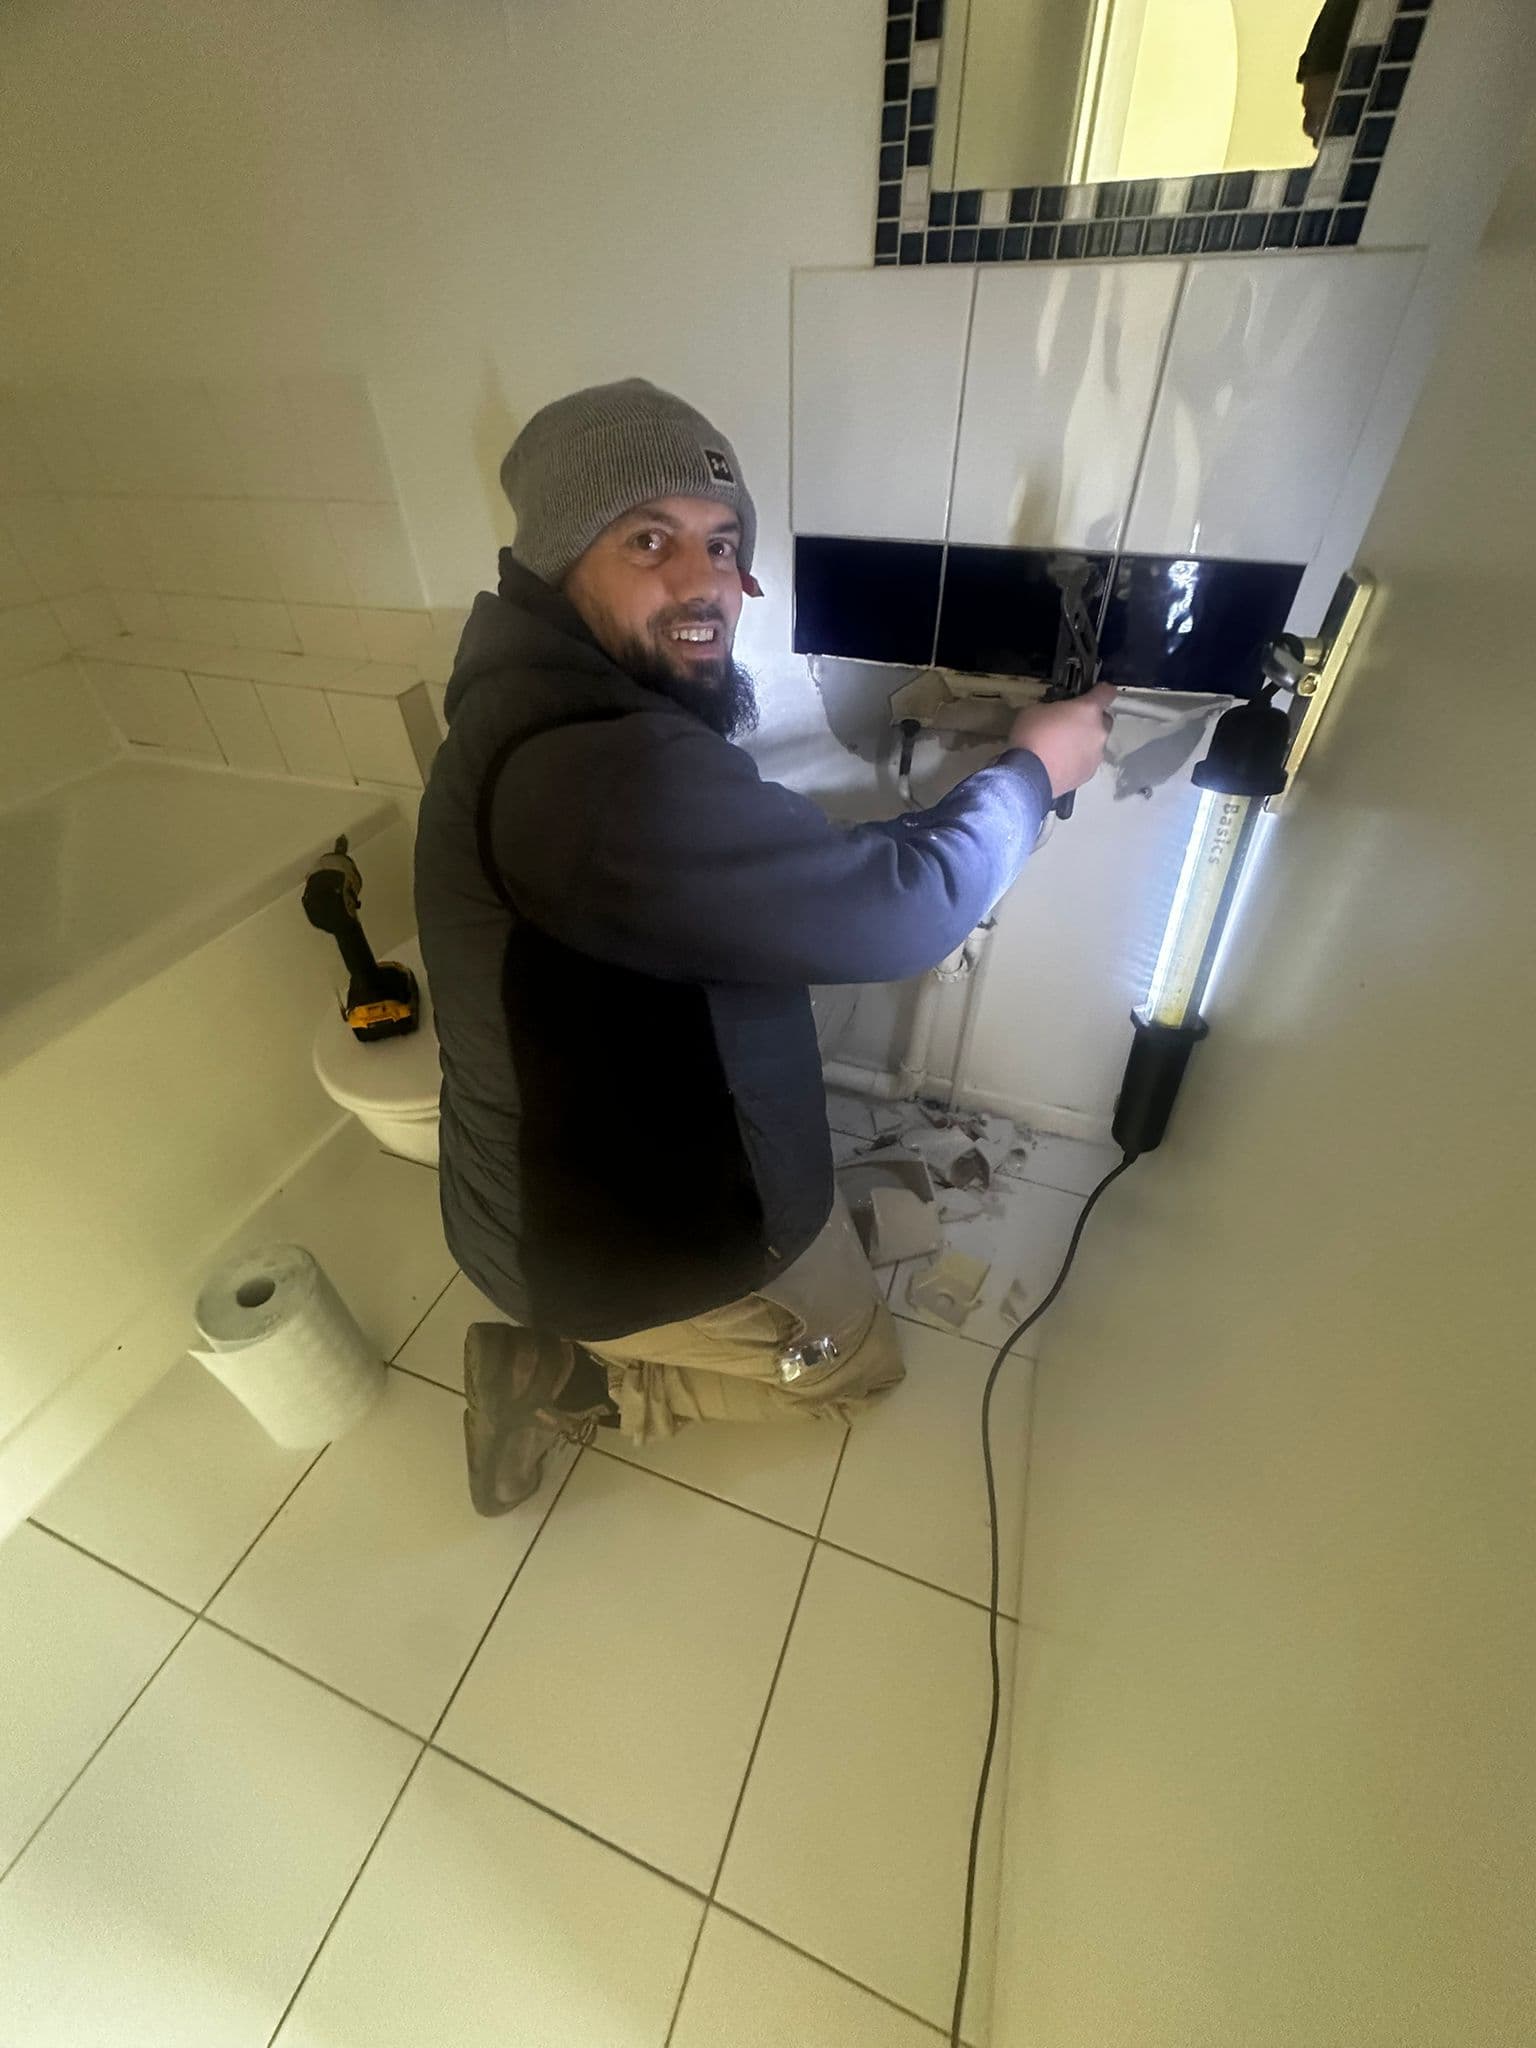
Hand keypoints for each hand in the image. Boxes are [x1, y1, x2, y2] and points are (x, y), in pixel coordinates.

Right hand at [1008, 682, 1116, 799]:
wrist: (1028, 776)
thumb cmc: (1031, 738)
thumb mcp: (1036, 710)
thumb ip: (1054, 707)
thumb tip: (1056, 713)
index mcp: (1088, 710)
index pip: (1107, 692)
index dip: (1101, 691)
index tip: (1095, 692)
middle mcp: (1098, 732)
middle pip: (1104, 720)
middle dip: (1090, 720)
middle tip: (1070, 723)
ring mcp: (1096, 755)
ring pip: (1096, 742)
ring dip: (1084, 741)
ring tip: (1062, 747)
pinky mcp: (1089, 773)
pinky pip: (1088, 760)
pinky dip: (1078, 759)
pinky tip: (1061, 762)